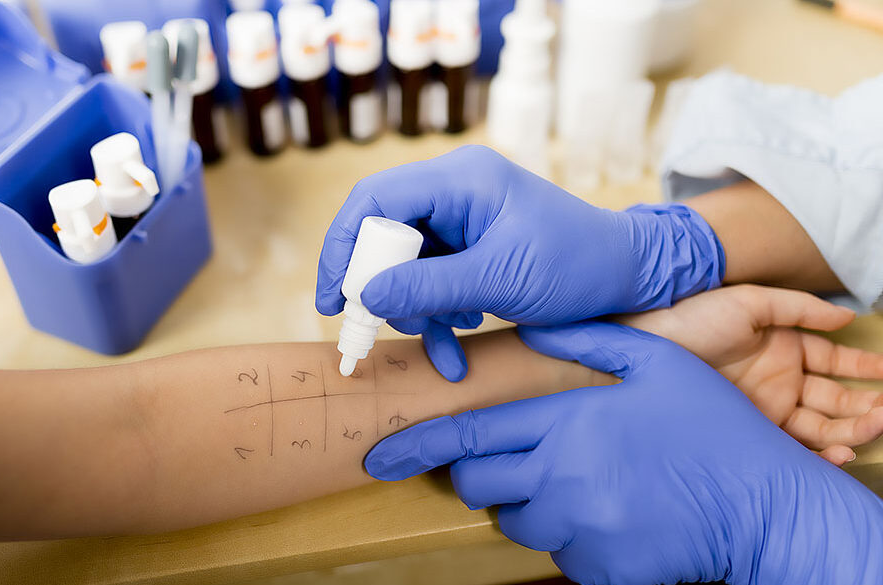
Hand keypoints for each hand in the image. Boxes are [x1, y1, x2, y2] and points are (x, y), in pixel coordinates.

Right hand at [316, 145, 723, 381]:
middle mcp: (453, 191)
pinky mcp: (469, 248)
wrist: (627, 277)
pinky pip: (430, 281)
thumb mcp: (500, 279)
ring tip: (443, 339)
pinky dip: (437, 315)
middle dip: (380, 288)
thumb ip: (429, 286)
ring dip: (414, 309)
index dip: (343, 248)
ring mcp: (461, 220)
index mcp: (460, 180)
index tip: (333, 299)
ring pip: (404, 265)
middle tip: (372, 329)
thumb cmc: (576, 265)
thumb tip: (366, 296)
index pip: (374, 200)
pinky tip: (458, 341)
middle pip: (383, 235)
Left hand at [365, 322, 882, 584]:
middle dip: (480, 474)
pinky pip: (558, 556)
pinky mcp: (600, 570)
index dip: (416, 447)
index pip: (469, 437)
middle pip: (479, 485)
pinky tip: (613, 514)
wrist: (767, 506)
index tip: (378, 457)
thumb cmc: (712, 428)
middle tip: (517, 460)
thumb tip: (534, 329)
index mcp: (568, 424)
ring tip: (584, 483)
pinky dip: (571, 537)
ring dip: (530, 504)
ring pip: (515, 523)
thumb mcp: (657, 364)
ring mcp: (580, 530)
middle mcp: (562, 479)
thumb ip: (587, 342)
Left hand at [623, 285, 882, 464]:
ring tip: (876, 426)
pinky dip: (818, 452)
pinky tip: (841, 452)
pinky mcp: (748, 428)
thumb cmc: (692, 317)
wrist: (646, 345)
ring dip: (851, 429)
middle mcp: (779, 378)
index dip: (864, 368)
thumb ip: (799, 308)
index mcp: (784, 347)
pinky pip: (791, 444)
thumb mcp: (749, 303)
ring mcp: (764, 405)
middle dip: (866, 405)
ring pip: (821, 424)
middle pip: (835, 398)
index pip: (835, 361)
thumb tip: (846, 315)